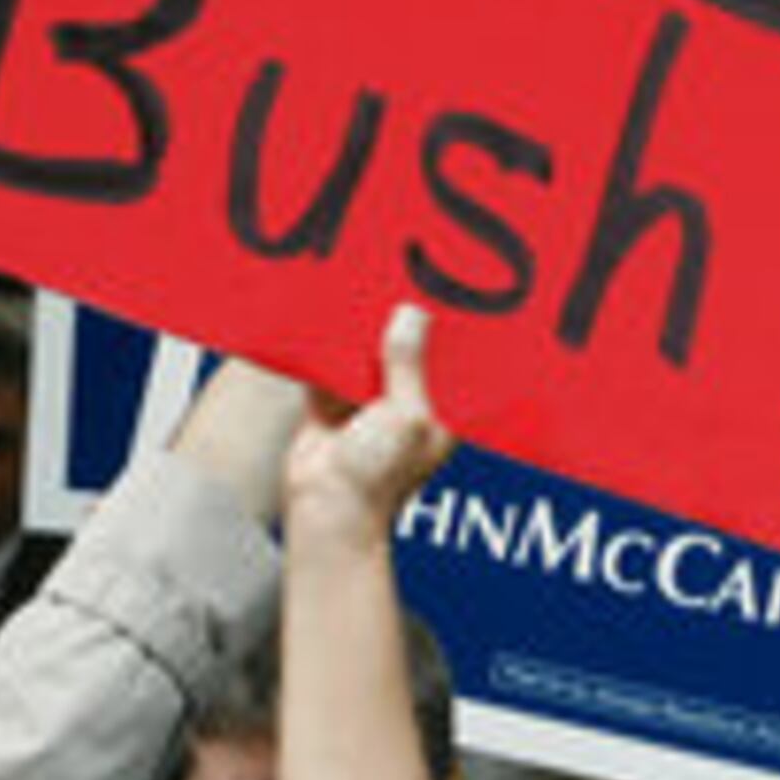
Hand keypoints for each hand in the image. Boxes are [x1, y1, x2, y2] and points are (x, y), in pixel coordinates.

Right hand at [282, 304, 456, 551]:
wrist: (325, 507)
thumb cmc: (379, 475)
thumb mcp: (406, 414)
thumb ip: (407, 363)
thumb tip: (410, 313)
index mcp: (440, 410)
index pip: (454, 359)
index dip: (454, 326)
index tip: (454, 287)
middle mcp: (406, 402)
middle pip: (409, 349)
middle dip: (405, 318)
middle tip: (405, 272)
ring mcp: (367, 403)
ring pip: (368, 353)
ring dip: (363, 328)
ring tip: (364, 282)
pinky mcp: (331, 402)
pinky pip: (330, 364)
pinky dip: (327, 342)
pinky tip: (326, 311)